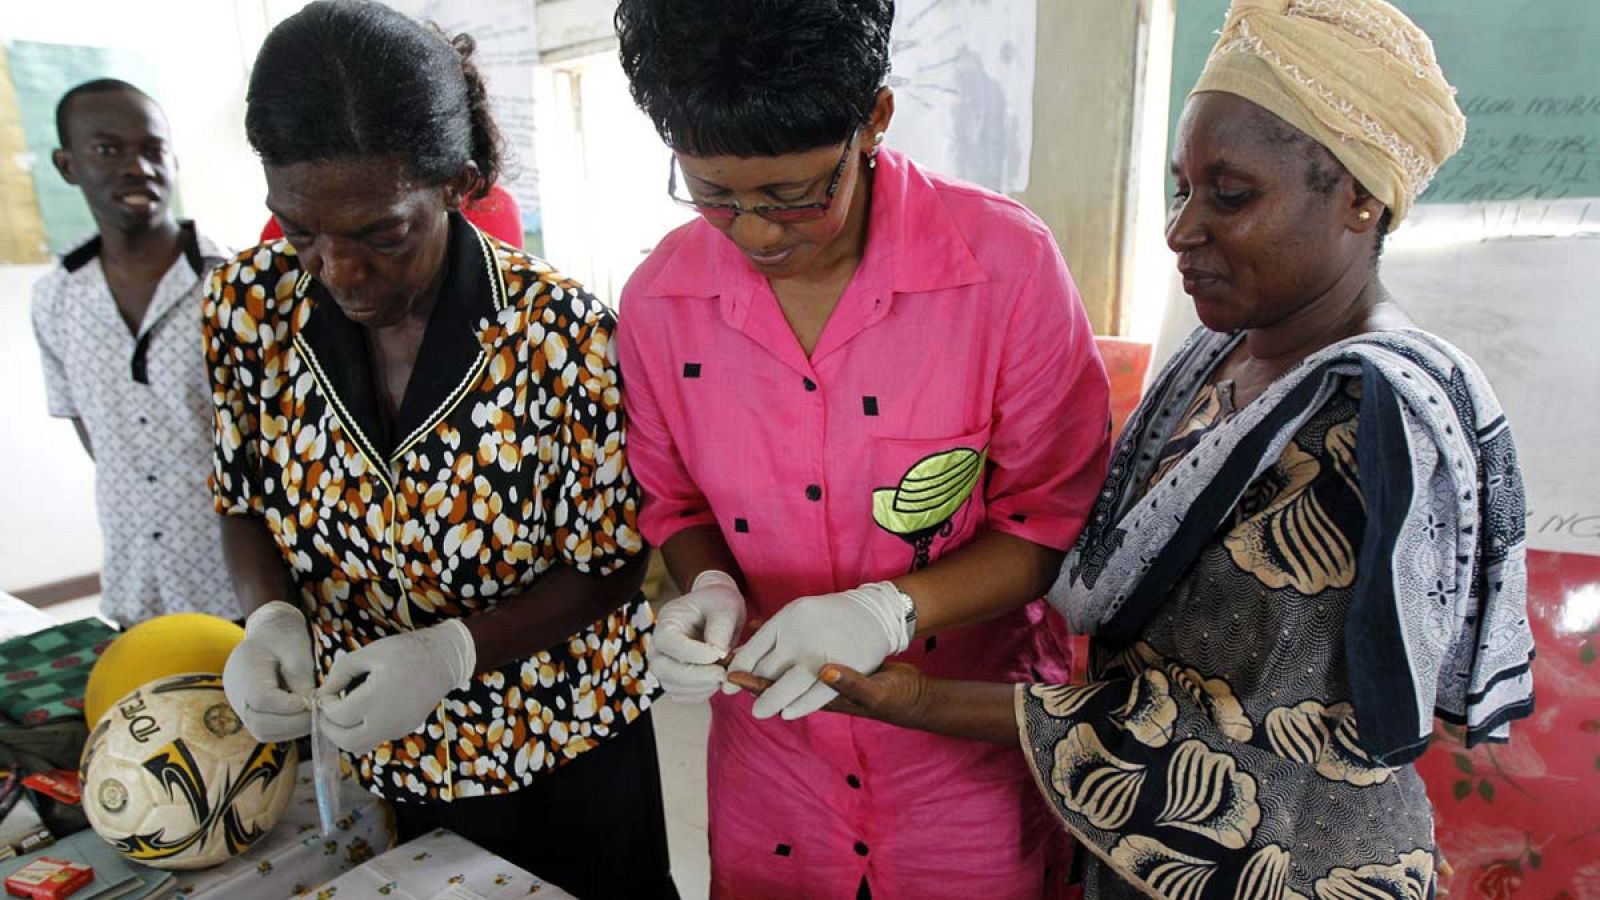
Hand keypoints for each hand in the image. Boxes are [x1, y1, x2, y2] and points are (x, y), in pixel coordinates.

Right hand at [223, 601, 316, 741]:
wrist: (268, 633)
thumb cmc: (284, 637)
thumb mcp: (297, 649)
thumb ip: (301, 678)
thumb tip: (310, 706)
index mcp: (245, 670)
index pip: (262, 699)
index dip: (289, 705)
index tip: (313, 700)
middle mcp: (236, 693)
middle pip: (261, 722)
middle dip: (295, 722)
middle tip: (320, 711)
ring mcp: (240, 706)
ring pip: (264, 732)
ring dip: (293, 728)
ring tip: (315, 712)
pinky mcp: (250, 713)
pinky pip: (267, 730)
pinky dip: (288, 728)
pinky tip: (305, 714)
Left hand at [313, 620, 475, 754]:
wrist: (443, 659)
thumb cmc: (405, 651)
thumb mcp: (368, 653)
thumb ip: (340, 672)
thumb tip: (322, 693)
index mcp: (375, 699)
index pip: (338, 716)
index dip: (325, 705)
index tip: (327, 693)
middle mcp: (386, 721)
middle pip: (346, 741)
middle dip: (329, 729)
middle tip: (326, 711)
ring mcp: (397, 728)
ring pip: (360, 746)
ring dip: (345, 735)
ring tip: (344, 714)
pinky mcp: (405, 730)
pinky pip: (376, 739)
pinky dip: (363, 731)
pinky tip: (365, 712)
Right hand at [648, 570, 746, 701]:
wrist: (718, 613)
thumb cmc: (720, 605)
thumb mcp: (726, 606)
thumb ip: (721, 627)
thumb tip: (717, 653)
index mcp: (667, 621)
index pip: (668, 642)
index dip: (692, 653)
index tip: (718, 654)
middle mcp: (659, 645)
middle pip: (662, 669)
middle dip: (695, 676)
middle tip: (723, 673)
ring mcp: (664, 664)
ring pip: (672, 686)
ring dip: (701, 687)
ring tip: (725, 673)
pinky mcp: (674, 680)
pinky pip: (682, 696)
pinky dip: (702, 693)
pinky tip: (718, 680)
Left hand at [729, 662, 935, 727]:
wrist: (911, 694)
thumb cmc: (893, 697)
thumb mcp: (874, 690)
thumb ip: (850, 683)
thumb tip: (823, 672)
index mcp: (820, 697)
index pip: (779, 691)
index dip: (754, 683)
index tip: (730, 673)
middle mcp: (817, 688)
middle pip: (775, 680)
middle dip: (750, 671)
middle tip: (723, 659)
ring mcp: (823, 677)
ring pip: (785, 668)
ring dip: (765, 659)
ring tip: (741, 647)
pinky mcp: (830, 665)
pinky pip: (800, 655)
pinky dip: (786, 644)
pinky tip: (775, 632)